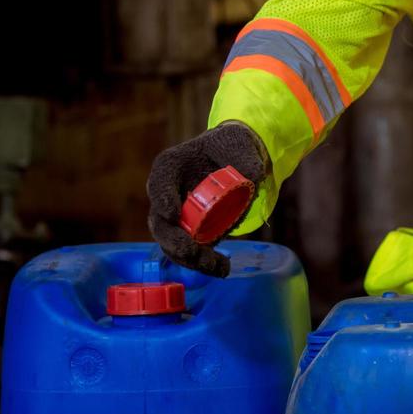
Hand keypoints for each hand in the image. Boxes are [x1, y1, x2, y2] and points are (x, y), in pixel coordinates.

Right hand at [145, 122, 268, 276]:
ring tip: (216, 266)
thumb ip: (246, 161)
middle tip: (192, 251)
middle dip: (174, 241)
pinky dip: (205, 263)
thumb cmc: (232, 146)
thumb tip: (252, 179)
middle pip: (160, 221)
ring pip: (173, 243)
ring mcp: (177, 216)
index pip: (160, 181)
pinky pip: (190, 252)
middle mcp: (167, 193)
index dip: (162, 198)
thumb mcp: (240, 145)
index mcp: (171, 165)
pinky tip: (223, 268)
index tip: (172, 213)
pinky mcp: (191, 232)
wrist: (236, 158)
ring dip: (191, 259)